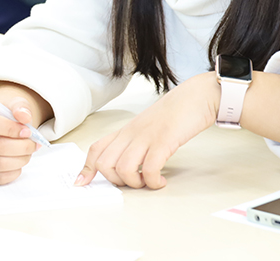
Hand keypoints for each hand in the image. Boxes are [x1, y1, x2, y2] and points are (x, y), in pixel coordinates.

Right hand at [0, 82, 51, 184]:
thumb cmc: (5, 113)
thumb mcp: (14, 102)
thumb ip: (20, 107)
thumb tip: (25, 117)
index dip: (10, 128)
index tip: (27, 131)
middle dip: (21, 146)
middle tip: (33, 143)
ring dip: (20, 159)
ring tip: (28, 151)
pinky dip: (14, 171)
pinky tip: (19, 161)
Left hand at [75, 72, 219, 189]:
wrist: (196, 96)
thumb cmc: (175, 113)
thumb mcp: (148, 126)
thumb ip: (137, 141)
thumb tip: (131, 162)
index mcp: (126, 130)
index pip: (97, 148)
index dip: (87, 168)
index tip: (82, 182)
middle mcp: (131, 133)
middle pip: (105, 163)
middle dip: (115, 181)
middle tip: (134, 182)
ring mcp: (146, 137)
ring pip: (123, 168)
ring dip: (134, 183)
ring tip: (148, 182)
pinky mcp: (163, 141)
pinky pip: (149, 169)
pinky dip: (153, 182)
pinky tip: (161, 181)